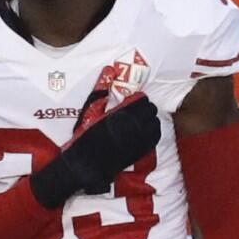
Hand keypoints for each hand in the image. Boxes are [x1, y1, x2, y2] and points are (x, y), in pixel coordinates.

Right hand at [29, 92, 160, 208]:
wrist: (84, 165)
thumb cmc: (83, 140)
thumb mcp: (89, 115)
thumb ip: (100, 95)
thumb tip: (107, 73)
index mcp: (121, 115)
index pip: (141, 101)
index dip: (139, 99)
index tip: (134, 100)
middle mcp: (133, 126)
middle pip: (150, 111)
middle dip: (146, 108)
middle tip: (139, 110)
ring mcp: (139, 140)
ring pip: (155, 123)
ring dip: (150, 120)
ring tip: (143, 120)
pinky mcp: (140, 151)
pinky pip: (154, 137)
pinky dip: (153, 131)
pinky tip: (146, 131)